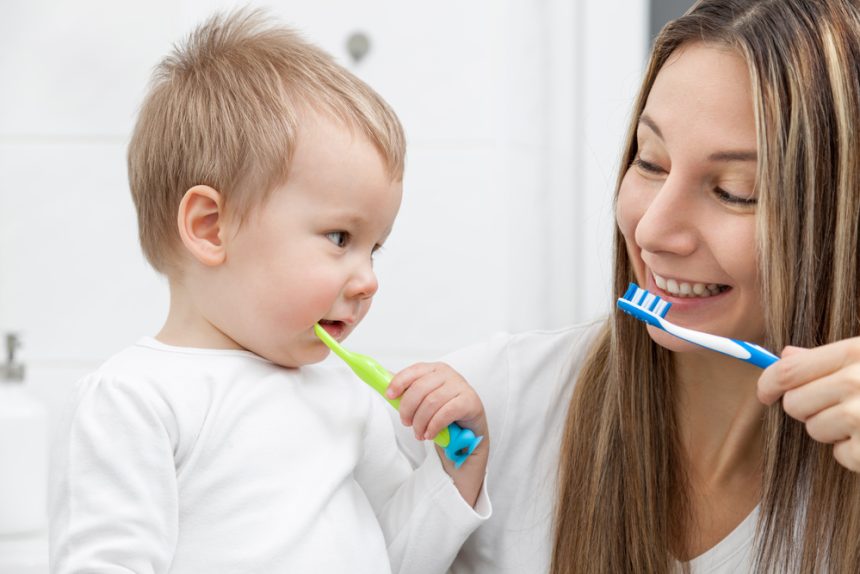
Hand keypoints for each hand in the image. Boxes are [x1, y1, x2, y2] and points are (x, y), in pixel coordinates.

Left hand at [387, 361, 488, 505]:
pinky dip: (434, 426)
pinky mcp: (470, 401)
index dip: (399, 382)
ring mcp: (460, 386)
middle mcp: (448, 374)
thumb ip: (408, 390)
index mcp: (434, 369)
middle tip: (406, 422)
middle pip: (420, 389)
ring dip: (420, 422)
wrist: (468, 428)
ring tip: (419, 433)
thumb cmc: (444, 409)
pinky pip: (446, 413)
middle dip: (408, 409)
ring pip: (431, 402)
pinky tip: (430, 434)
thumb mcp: (424, 398)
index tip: (389, 395)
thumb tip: (385, 382)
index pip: (413, 371)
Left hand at [758, 338, 859, 471]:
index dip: (768, 383)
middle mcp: (856, 382)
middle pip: (794, 403)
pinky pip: (839, 454)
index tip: (765, 393)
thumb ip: (829, 359)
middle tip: (835, 407)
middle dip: (806, 409)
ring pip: (814, 429)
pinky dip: (852, 452)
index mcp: (854, 352)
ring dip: (831, 430)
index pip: (788, 370)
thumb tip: (785, 355)